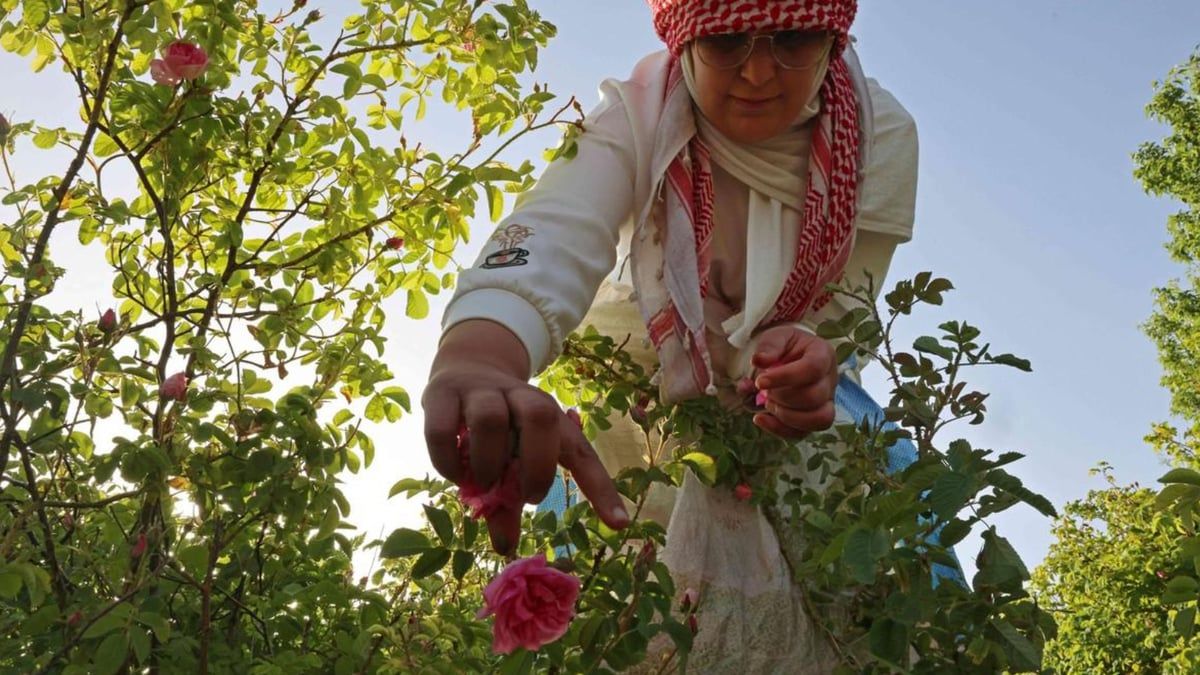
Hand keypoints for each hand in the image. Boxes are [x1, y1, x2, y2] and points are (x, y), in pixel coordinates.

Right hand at [423, 322, 628, 554]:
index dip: (601, 489)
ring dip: (488, 463)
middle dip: (536, 465)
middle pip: (540, 416)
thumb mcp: (511, 457)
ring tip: (484, 485)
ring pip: (490, 420)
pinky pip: (444, 430)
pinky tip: (454, 475)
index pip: (581, 452)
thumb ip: (508, 501)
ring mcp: (481, 391)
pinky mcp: (443, 394)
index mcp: (548, 415)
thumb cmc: (499, 425)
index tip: (618, 525)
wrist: (464, 368)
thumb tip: (505, 547)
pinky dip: (448, 461)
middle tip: (526, 497)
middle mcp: (520, 396)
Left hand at [748, 325, 837, 438]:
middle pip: (815, 397)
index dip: (786, 377)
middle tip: (764, 390)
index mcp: (823, 354)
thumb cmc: (785, 346)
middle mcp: (830, 380)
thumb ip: (768, 346)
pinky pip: (804, 433)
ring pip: (819, 420)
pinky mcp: (814, 419)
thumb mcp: (776, 337)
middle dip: (783, 397)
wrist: (790, 357)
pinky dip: (780, 430)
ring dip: (786, 416)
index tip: (760, 381)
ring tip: (767, 404)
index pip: (813, 368)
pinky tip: (760, 419)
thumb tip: (759, 360)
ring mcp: (826, 402)